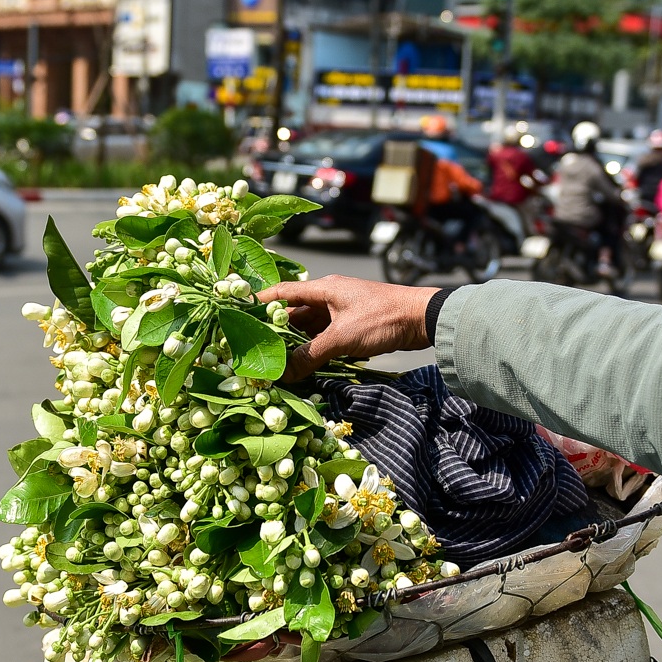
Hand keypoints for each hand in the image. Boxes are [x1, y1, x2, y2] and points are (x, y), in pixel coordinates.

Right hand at [257, 276, 437, 380]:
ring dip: (294, 343)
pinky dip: (312, 349)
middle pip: (293, 313)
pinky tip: (302, 364)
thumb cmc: (383, 319)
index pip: (282, 292)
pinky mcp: (352, 326)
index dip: (259, 303)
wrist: (424, 320)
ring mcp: (340, 312)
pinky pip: (324, 337)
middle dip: (274, 331)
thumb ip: (311, 355)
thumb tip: (283, 373)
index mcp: (323, 288)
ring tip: (274, 361)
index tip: (238, 316)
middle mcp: (328, 297)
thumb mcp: (342, 338)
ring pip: (308, 328)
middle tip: (254, 349)